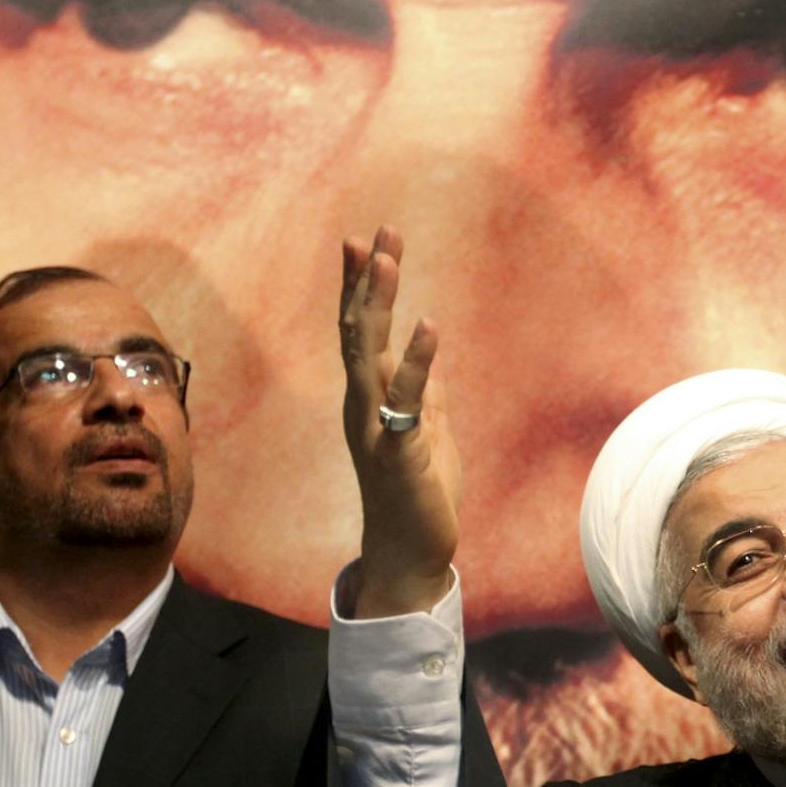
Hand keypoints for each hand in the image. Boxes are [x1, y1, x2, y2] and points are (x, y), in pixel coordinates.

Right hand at [340, 226, 460, 617]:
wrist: (411, 555)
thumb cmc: (418, 496)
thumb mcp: (427, 434)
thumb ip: (423, 396)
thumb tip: (428, 359)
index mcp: (369, 400)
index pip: (360, 332)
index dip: (361, 286)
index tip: (366, 240)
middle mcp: (362, 408)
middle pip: (357, 331)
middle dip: (366, 280)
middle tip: (376, 231)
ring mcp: (376, 428)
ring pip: (368, 355)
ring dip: (378, 304)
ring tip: (387, 258)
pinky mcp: (399, 452)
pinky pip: (406, 400)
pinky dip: (416, 362)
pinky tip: (428, 326)